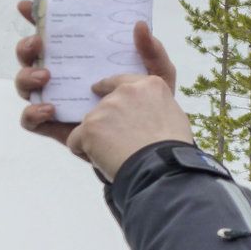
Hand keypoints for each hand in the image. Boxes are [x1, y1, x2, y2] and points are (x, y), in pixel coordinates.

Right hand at [14, 0, 177, 149]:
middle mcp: (65, 75)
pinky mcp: (54, 126)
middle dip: (27, 46)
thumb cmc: (149, 105)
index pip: (56, 33)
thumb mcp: (157, 76)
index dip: (36, 17)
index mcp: (84, 57)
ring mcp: (56, 99)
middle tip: (39, 43)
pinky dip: (32, 113)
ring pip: (25, 84)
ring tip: (45, 76)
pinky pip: (30, 120)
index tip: (25, 6)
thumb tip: (139, 25)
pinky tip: (50, 108)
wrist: (146, 146)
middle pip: (31, 56)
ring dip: (27, 76)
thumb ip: (152, 51)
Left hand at [67, 73, 194, 180]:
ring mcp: (106, 108)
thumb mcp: (174, 115)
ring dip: (98, 138)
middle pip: (104, 105)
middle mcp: (126, 91)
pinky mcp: (90, 127)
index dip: (108, 87)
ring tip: (116, 155)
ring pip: (91, 124)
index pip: (122, 80)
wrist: (160, 169)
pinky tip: (101, 161)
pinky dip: (83, 151)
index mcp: (149, 86)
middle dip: (107, 121)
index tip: (98, 91)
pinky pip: (76, 140)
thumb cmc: (171, 149)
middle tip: (120, 142)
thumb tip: (144, 116)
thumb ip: (153, 107)